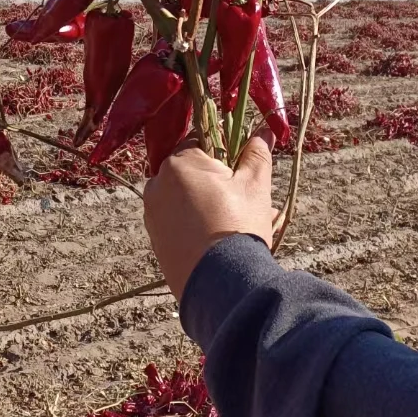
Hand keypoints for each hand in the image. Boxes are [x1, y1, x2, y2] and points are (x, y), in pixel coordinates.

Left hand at [142, 125, 275, 299]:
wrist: (219, 286)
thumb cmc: (238, 227)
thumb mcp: (255, 186)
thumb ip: (257, 155)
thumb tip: (265, 130)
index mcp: (179, 163)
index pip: (200, 141)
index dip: (224, 153)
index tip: (240, 171)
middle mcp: (157, 184)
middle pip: (190, 171)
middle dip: (216, 181)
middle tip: (243, 199)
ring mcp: (152, 213)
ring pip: (184, 197)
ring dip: (208, 202)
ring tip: (238, 222)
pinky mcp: (154, 239)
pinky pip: (176, 221)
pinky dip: (194, 223)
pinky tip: (219, 239)